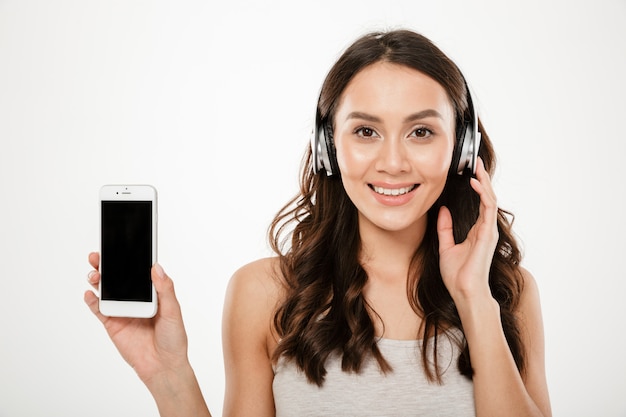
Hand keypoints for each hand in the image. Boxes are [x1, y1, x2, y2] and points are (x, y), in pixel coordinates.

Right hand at [84, 252, 189, 384]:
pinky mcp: (113, 324)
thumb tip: (156, 267)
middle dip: (108, 265)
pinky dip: (92, 301)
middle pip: (119, 278)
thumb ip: (165, 289)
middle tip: (99, 256)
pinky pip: (99, 310)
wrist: (163, 366)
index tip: (121, 245)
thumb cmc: (174, 338)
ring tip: (94, 274)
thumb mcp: (173, 311)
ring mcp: (123, 310)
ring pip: (106, 290)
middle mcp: (136, 299)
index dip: (129, 259)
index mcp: (152, 293)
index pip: (138, 271)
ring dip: (98, 280)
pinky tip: (89, 293)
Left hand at [436, 158, 498, 303]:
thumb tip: (442, 210)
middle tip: (475, 162)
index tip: (470, 172)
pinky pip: (488, 208)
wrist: (464, 291)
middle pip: (486, 197)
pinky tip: (476, 183)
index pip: (479, 203)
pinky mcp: (488, 233)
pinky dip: (483, 193)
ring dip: (484, 182)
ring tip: (477, 167)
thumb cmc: (457, 275)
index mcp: (476, 231)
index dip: (476, 186)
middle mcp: (485, 228)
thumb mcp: (446, 246)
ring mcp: (488, 230)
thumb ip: (445, 228)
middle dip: (481, 178)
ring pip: (490, 199)